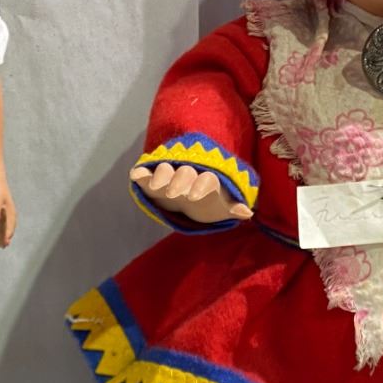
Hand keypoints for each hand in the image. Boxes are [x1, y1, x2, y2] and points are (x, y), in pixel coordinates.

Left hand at [0, 174, 15, 247]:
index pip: (9, 224)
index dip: (7, 234)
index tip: (5, 244)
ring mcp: (1, 208)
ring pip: (2, 224)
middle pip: (7, 225)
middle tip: (3, 246)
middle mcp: (6, 209)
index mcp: (8, 208)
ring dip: (1, 233)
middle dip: (6, 235)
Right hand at [130, 162, 254, 225]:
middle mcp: (188, 173)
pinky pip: (147, 172)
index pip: (206, 180)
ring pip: (166, 170)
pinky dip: (141, 173)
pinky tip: (136, 176)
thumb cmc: (209, 202)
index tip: (195, 197)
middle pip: (185, 173)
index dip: (201, 186)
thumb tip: (247, 212)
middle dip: (179, 182)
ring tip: (155, 187)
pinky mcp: (153, 178)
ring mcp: (170, 174)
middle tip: (175, 193)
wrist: (191, 194)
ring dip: (161, 177)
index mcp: (207, 180)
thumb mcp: (221, 206)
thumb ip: (232, 208)